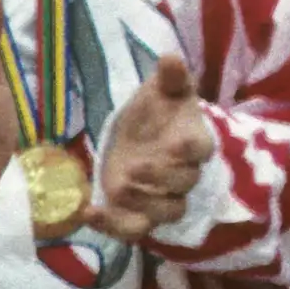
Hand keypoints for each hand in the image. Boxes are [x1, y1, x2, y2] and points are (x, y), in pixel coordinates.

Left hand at [93, 52, 211, 243]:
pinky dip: (112, 227)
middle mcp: (183, 175)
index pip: (201, 150)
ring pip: (167, 212)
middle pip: (184, 184)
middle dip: (160, 177)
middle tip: (133, 165)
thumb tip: (171, 58)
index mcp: (193, 142)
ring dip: (144, 202)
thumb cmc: (156, 113)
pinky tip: (88, 212)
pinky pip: (133, 230)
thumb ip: (170, 79)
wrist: (141, 138)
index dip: (190, 151)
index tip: (173, 144)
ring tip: (118, 186)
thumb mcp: (162, 91)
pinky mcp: (137, 213)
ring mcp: (161, 198)